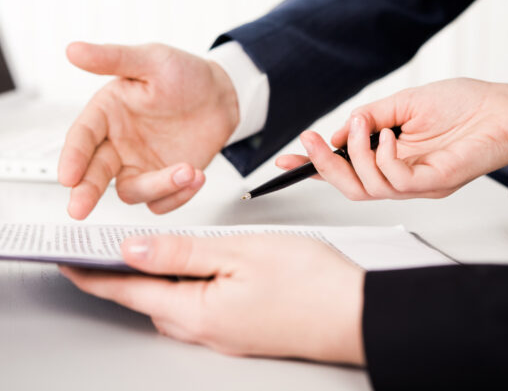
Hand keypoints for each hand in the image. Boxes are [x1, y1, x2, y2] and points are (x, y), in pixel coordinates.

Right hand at [58, 42, 238, 218]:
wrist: (223, 96)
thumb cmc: (185, 75)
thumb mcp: (151, 60)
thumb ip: (113, 59)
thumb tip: (74, 50)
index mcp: (108, 114)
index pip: (82, 138)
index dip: (73, 158)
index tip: (67, 177)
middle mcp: (119, 144)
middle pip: (95, 174)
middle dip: (86, 191)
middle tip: (80, 208)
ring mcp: (142, 165)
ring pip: (133, 191)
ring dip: (158, 187)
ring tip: (188, 171)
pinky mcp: (166, 180)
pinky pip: (162, 201)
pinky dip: (178, 196)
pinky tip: (197, 176)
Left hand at [59, 234, 365, 364]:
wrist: (358, 314)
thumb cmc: (311, 282)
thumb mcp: (241, 252)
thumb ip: (182, 253)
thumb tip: (135, 250)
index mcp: (199, 311)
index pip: (129, 292)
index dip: (94, 276)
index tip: (70, 262)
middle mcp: (207, 331)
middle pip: (148, 302)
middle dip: (123, 278)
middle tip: (107, 254)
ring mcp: (226, 335)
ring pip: (173, 306)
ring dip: (155, 283)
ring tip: (149, 257)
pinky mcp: (242, 331)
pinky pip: (198, 309)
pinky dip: (185, 289)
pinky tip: (196, 273)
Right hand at [276, 78, 507, 199]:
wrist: (504, 107)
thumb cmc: (461, 105)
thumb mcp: (402, 104)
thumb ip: (369, 119)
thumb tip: (338, 134)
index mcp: (388, 159)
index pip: (344, 170)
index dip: (313, 167)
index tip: (285, 160)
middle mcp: (398, 176)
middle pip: (349, 188)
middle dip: (322, 165)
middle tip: (310, 141)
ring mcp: (415, 184)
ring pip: (367, 188)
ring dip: (353, 157)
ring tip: (358, 126)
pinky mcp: (433, 183)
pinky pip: (395, 180)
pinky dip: (384, 156)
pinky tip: (390, 135)